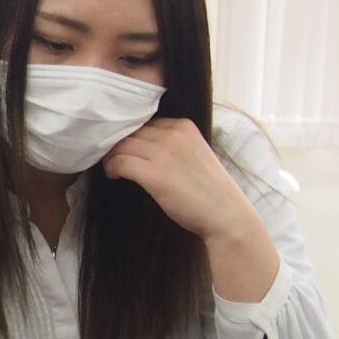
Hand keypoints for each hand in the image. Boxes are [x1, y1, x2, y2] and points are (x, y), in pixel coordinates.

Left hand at [101, 118, 262, 243]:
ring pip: (121, 145)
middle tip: (112, 159)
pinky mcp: (155, 174)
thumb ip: (172, 145)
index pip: (145, 122)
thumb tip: (140, 145)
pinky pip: (119, 162)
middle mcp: (174, 134)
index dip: (130, 135)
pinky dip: (111, 168)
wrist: (226, 215)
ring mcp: (164, 153)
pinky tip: (114, 176)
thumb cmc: (209, 190)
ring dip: (111, 157)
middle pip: (131, 132)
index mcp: (184, 126)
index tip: (124, 148)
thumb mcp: (194, 155)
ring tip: (113, 169)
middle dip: (118, 145)